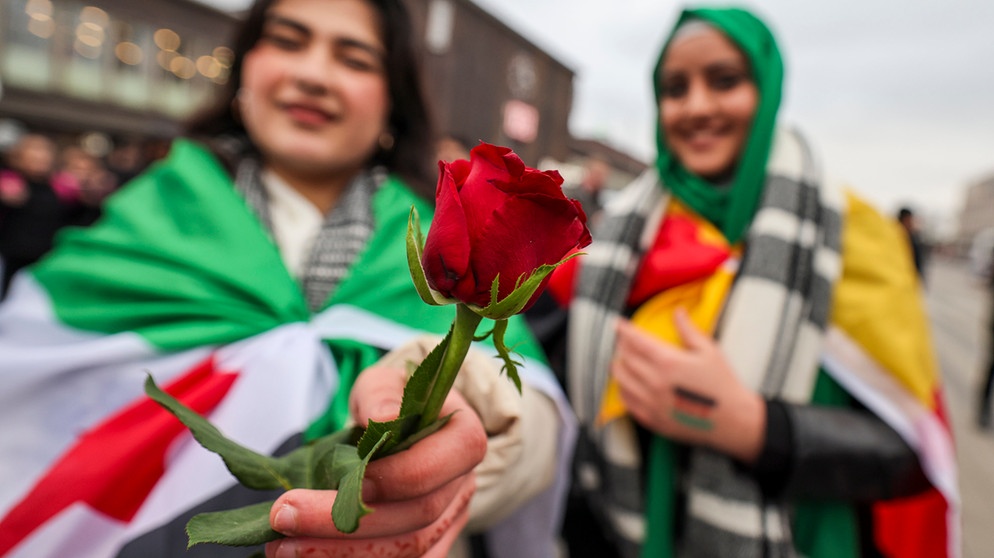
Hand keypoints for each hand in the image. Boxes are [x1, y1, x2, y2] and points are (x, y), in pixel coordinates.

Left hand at [265, 365, 486, 556]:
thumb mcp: (384, 382)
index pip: (433, 470)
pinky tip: (311, 555)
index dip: (392, 480)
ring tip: (284, 546)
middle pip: (415, 521)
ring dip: (341, 553)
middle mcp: (460, 486)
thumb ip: (381, 394)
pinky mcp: (428, 544)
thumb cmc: (394, 401)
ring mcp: (448, 521)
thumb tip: (383, 418)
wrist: (405, 425)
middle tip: (285, 516)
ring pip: (405, 553)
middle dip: (346, 526)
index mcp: (461, 440)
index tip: (345, 480)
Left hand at [611, 309, 765, 462]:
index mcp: (668, 362)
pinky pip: (626, 401)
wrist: (732, 420)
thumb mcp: (709, 351)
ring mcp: (651, 402)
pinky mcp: (651, 419)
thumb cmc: (722, 385)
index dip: (624, 330)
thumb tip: (678, 312)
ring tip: (622, 360)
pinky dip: (622, 389)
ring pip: (621, 379)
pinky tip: (627, 384)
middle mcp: (655, 382)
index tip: (617, 323)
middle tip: (623, 340)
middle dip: (621, 345)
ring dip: (618, 366)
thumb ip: (688, 330)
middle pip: (625, 358)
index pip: (636, 341)